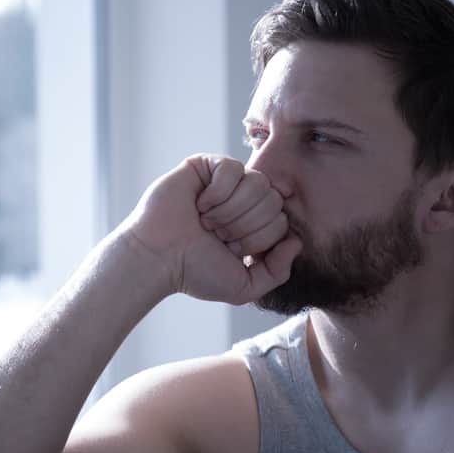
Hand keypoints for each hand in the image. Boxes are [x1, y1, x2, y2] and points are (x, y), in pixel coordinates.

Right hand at [119, 154, 301, 304]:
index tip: (229, 249)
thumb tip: (295, 242)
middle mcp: (243, 200)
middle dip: (245, 225)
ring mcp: (225, 181)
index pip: (282, 221)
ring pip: (257, 183)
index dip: (258, 240)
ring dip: (230, 210)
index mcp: (254, 224)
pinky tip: (199, 205)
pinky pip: (232, 168)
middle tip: (217, 234)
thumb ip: (277, 272)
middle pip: (273, 201)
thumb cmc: (194, 272)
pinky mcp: (206, 165)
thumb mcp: (244, 286)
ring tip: (206, 221)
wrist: (158, 258)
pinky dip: (216, 193)